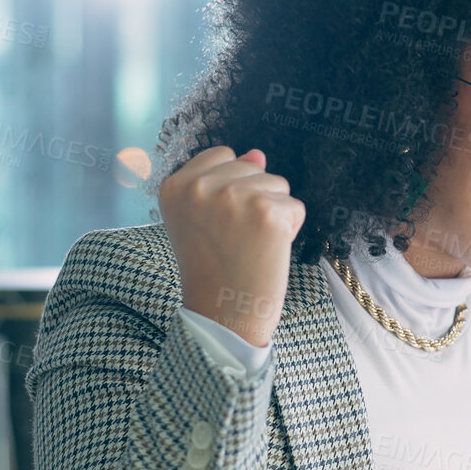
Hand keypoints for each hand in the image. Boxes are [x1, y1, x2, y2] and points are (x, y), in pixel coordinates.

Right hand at [160, 146, 304, 347]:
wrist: (223, 316)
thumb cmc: (214, 270)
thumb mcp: (203, 219)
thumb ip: (225, 180)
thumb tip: (257, 153)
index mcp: (175, 187)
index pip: (223, 155)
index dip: (231, 188)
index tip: (220, 224)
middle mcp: (200, 188)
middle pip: (253, 167)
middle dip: (254, 199)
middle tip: (236, 239)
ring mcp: (233, 198)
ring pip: (277, 184)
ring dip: (273, 214)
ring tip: (250, 245)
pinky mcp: (266, 213)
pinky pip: (294, 207)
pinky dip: (290, 231)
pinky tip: (267, 252)